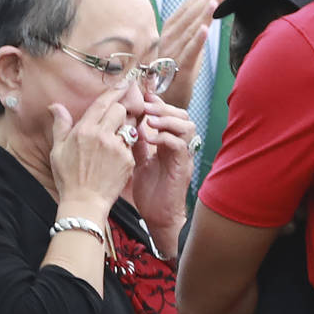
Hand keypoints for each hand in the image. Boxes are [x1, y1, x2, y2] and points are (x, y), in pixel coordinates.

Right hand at [49, 88, 133, 215]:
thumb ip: (60, 125)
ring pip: (129, 126)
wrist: (84, 202)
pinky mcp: (128, 160)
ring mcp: (117, 148)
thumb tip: (55, 106)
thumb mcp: (58, 150)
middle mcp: (102, 136)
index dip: (115, 91)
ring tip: (115, 140)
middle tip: (115, 120)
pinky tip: (116, 158)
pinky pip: (131, 146)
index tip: (124, 83)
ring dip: (125, 129)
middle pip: (120, 110)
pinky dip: (126, 148)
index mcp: (84, 130)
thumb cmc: (68, 177)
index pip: (103, 103)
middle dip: (120, 111)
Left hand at [130, 98, 196, 254]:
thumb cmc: (150, 192)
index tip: (142, 95)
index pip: (169, 115)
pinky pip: (179, 145)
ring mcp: (183, 156)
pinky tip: (150, 138)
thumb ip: (136, 143)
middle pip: (182, 115)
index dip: (158, 103)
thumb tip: (126, 124)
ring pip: (186, 126)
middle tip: (145, 105)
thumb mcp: (138, 162)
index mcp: (168, 143)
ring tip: (149, 119)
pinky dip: (165, 137)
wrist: (158, 217)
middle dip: (164, 106)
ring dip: (167, 119)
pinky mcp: (183, 167)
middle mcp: (179, 147)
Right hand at [158, 0, 229, 107]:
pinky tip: (206, 29)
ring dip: (203, 15)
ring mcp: (171, 55)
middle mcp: (168, 41)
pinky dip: (196, 41)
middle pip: (189, 16)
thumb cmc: (175, 75)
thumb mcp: (187, 47)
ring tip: (215, 0)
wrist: (163, 104)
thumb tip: (208, 2)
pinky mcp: (178, 71)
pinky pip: (188, 54)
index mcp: (169, 33)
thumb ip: (196, 26)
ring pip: (189, 31)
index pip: (186, 9)